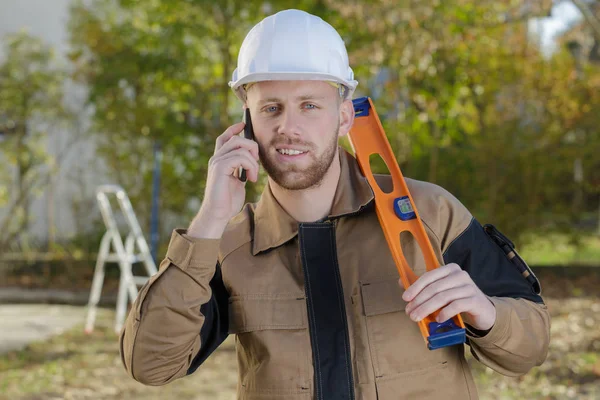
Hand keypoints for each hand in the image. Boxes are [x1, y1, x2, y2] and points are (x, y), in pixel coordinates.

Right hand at [189, 122, 258, 237]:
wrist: (218, 214)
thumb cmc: (228, 201)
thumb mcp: (238, 181)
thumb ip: (241, 168)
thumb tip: (252, 159)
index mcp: (220, 160)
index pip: (225, 138)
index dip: (234, 128)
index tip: (243, 123)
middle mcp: (216, 158)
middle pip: (236, 138)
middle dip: (251, 146)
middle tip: (256, 162)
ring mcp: (217, 162)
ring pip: (240, 146)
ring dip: (253, 160)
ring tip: (254, 175)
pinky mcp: (220, 168)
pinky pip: (240, 157)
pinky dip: (250, 166)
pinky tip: (251, 179)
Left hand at [401, 263, 495, 330]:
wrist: (482, 311)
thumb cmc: (457, 299)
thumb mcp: (440, 291)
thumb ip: (422, 287)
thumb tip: (401, 282)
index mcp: (450, 269)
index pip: (429, 276)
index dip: (415, 287)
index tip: (405, 298)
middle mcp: (460, 275)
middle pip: (434, 288)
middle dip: (419, 301)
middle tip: (410, 313)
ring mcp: (469, 287)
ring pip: (443, 297)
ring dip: (427, 309)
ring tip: (417, 318)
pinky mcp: (475, 300)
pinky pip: (456, 306)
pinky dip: (444, 313)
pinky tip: (438, 320)